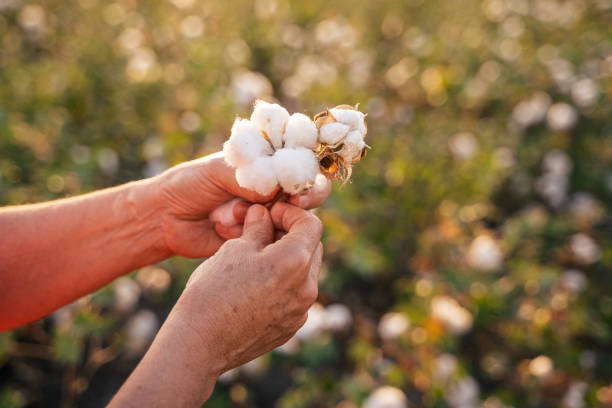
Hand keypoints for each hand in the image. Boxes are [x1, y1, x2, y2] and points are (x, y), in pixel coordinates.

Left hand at [153, 152, 330, 257]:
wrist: (166, 219)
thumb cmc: (189, 184)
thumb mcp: (217, 171)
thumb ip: (249, 176)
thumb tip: (277, 188)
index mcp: (267, 163)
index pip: (302, 162)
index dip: (308, 172)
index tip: (299, 184)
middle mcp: (274, 188)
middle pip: (310, 192)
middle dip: (304, 199)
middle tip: (291, 205)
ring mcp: (270, 215)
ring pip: (295, 220)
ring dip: (271, 219)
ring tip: (234, 215)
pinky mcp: (261, 240)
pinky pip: (273, 240)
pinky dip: (254, 236)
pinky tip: (225, 229)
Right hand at [172, 202, 322, 371]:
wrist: (199, 343)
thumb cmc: (213, 290)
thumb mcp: (234, 249)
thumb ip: (258, 228)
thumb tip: (264, 214)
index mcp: (295, 261)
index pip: (311, 224)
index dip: (290, 213)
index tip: (269, 214)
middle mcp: (307, 288)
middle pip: (312, 248)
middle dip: (292, 235)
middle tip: (262, 233)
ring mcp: (301, 311)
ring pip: (306, 273)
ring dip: (289, 259)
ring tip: (256, 258)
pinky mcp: (292, 327)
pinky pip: (296, 296)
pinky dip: (284, 284)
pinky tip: (256, 285)